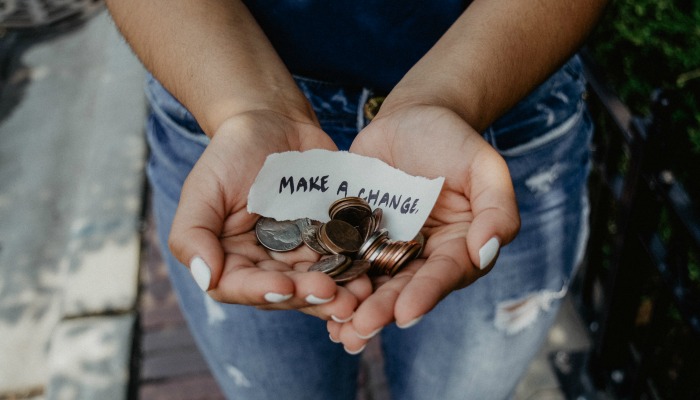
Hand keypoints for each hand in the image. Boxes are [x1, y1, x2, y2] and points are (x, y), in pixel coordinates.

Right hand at [168, 110, 371, 320]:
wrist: (274, 122)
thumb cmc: (231, 153)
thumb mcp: (203, 188)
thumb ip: (192, 234)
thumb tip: (205, 277)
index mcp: (231, 259)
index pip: (240, 286)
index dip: (262, 291)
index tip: (285, 286)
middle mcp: (266, 264)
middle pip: (285, 292)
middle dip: (309, 296)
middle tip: (333, 295)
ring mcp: (300, 254)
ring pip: (318, 283)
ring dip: (339, 294)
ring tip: (359, 295)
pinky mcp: (330, 240)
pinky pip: (344, 260)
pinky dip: (357, 270)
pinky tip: (371, 273)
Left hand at [328, 104, 519, 351]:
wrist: (411, 117)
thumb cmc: (453, 139)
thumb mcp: (484, 166)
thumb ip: (496, 208)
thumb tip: (486, 252)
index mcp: (458, 246)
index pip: (444, 274)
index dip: (426, 294)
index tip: (406, 313)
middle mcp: (423, 256)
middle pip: (404, 288)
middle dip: (383, 310)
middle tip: (361, 328)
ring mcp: (387, 247)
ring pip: (372, 283)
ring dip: (355, 307)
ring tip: (338, 330)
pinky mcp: (357, 235)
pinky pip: (344, 260)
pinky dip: (332, 279)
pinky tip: (314, 298)